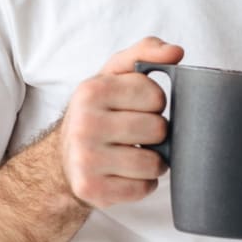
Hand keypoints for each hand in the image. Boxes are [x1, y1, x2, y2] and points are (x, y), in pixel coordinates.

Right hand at [59, 37, 182, 208]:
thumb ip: (147, 52)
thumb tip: (176, 52)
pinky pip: (143, 188)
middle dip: (156, 133)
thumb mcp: (116, 73)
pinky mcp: (91, 190)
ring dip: (154, 161)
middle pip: (158, 130)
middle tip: (137, 133)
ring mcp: (85, 160)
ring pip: (154, 163)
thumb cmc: (100, 109)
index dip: (155, 103)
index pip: (156, 96)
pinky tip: (126, 173)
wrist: (65, 156)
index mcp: (92, 91)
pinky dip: (143, 183)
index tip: (138, 106)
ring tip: (136, 153)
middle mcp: (84, 125)